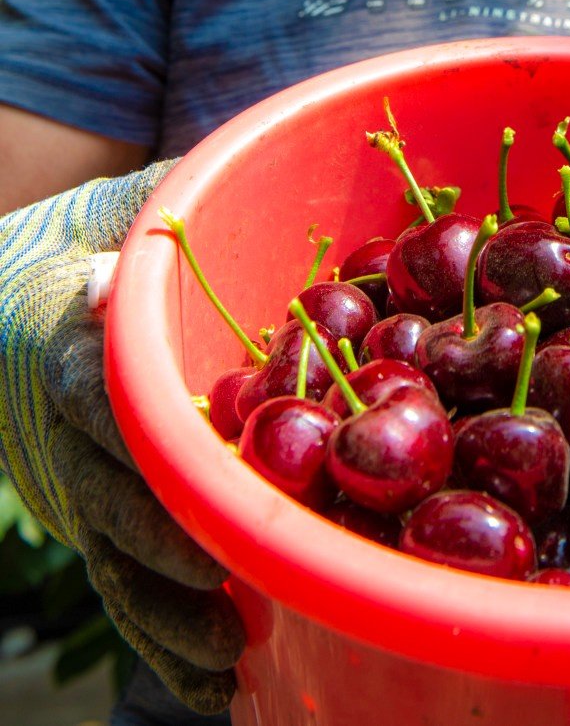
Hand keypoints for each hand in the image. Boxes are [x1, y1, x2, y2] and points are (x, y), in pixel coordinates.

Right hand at [0, 165, 244, 714]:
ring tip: (229, 661)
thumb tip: (211, 177)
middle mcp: (59, 425)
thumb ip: (154, 201)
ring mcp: (70, 481)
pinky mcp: (88, 516)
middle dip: (165, 546)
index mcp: (62, 341)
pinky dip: (160, 639)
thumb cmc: (71, 245)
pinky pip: (119, 586)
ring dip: (167, 617)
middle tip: (227, 592)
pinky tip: (213, 692)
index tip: (187, 465)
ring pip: (112, 559)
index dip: (133, 427)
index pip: (90, 387)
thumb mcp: (108, 208)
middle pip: (108, 493)